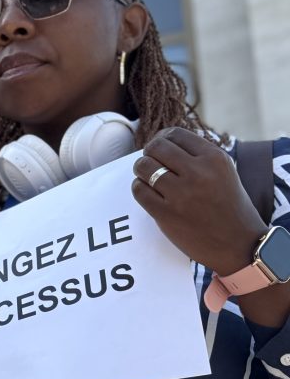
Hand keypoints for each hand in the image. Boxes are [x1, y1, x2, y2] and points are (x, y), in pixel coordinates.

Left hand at [132, 127, 266, 275]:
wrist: (239, 244)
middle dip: (149, 153)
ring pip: (144, 167)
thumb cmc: (230, 206)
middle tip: (150, 162)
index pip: (175, 134)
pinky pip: (139, 190)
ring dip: (141, 170)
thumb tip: (162, 143)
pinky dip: (138, 188)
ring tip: (148, 177)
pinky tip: (147, 192)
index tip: (160, 147)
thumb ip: (198, 157)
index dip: (162, 139)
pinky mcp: (166, 213)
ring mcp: (181, 194)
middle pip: (156, 147)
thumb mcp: (224, 172)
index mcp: (215, 158)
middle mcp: (198, 172)